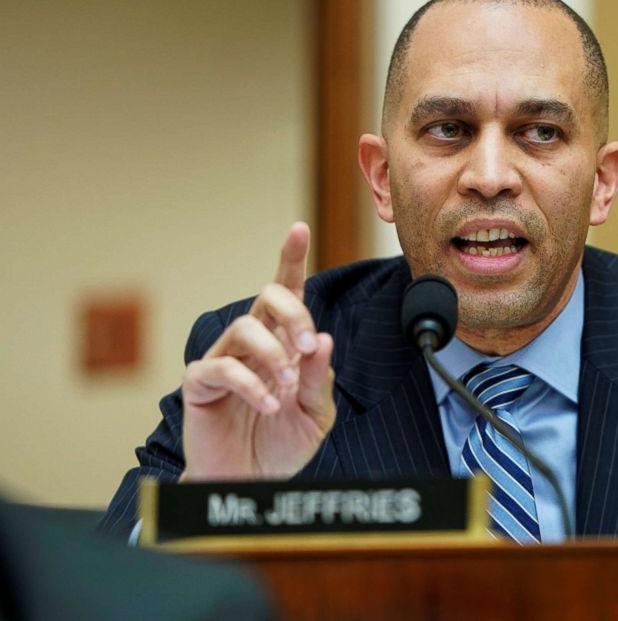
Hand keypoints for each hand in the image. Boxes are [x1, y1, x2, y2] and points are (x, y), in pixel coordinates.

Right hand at [180, 222, 335, 479]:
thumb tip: (321, 338)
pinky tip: (269, 406)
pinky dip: (251, 385)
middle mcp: (254, 343)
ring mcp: (225, 359)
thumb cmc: (282, 443)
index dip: (290, 259)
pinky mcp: (201, 383)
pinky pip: (222, 368)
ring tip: (287, 389)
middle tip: (307, 345)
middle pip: (267, 298)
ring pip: (245, 329)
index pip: (286, 293)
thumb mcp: (315, 413)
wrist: (252, 484)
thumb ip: (320, 377)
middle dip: (293, 313)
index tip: (298, 228)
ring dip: (273, 356)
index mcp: (284, 342)